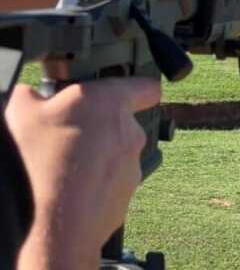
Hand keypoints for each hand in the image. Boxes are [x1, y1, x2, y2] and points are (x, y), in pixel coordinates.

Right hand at [6, 78, 160, 268]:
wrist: (53, 225)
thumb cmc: (39, 164)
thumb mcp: (21, 112)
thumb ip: (33, 95)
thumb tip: (32, 95)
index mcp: (110, 103)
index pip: (146, 86)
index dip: (136, 86)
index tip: (122, 90)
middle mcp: (130, 132)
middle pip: (121, 121)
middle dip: (98, 126)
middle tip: (66, 134)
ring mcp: (131, 165)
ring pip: (116, 153)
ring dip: (96, 156)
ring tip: (62, 165)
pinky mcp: (126, 194)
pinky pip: (112, 181)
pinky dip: (95, 182)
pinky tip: (69, 188)